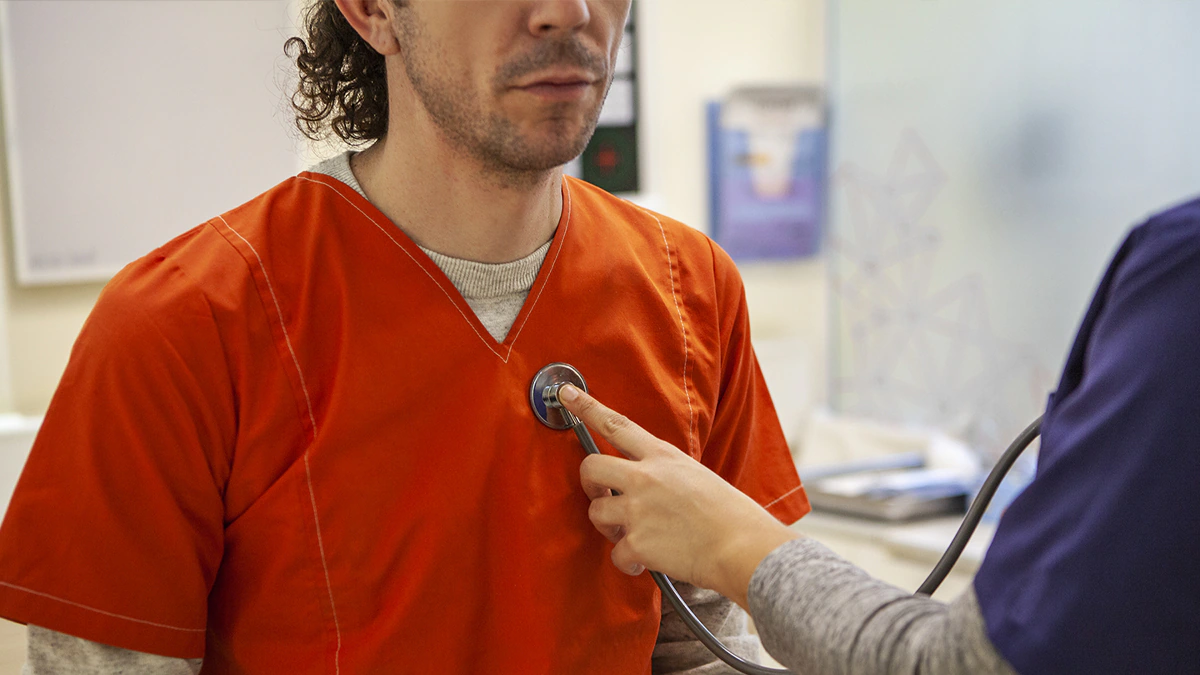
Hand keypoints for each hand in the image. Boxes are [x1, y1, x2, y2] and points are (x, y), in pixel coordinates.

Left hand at [556, 385, 799, 607]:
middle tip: (602, 495)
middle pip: (590, 467)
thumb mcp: (697, 476)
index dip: (588, 407)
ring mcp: (638, 510)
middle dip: (588, 483)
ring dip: (609, 528)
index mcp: (663, 457)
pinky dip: (629, 563)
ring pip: (596, 511)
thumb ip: (665, 474)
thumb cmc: (731, 515)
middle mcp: (645, 478)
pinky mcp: (637, 543)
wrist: (744, 548)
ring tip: (634, 536)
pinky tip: (645, 563)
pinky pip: (616, 554)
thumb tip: (643, 485)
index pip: (617, 425)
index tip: (566, 394)